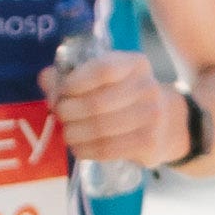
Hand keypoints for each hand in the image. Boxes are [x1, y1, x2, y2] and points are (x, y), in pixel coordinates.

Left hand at [44, 35, 187, 165]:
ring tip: (68, 134)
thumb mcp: (106, 79)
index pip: (102, 69)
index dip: (74, 82)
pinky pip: (107, 149)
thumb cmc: (125, 97)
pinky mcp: (149, 143)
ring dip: (74, 134)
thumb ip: (72, 76)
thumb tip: (46, 80)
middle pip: (96, 102)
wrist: (168, 123)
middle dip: (68, 112)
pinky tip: (79, 148)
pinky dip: (86, 150)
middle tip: (60, 117)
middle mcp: (147, 87)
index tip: (61, 93)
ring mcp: (152, 116)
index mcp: (135, 64)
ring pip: (100, 129)